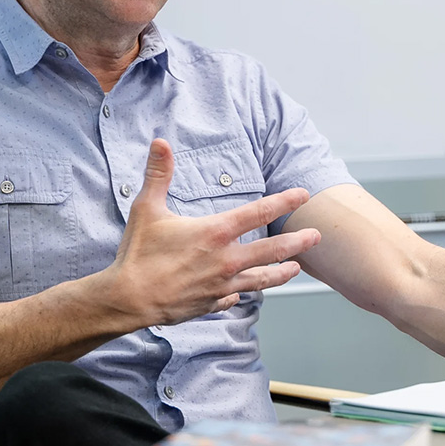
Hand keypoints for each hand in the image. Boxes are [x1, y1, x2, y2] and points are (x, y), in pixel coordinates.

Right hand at [103, 138, 321, 326]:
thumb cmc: (138, 253)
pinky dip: (241, 293)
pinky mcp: (212, 304)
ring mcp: (222, 285)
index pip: (259, 212)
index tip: (303, 194)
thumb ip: (159, 175)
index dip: (284, 201)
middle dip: (298, 242)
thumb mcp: (147, 208)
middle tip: (316, 236)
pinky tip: (245, 293)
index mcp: (215, 233)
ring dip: (282, 272)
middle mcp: (226, 260)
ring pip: (262, 279)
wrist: (128, 299)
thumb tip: (160, 142)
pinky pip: (234, 298)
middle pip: (273, 250)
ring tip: (297, 268)